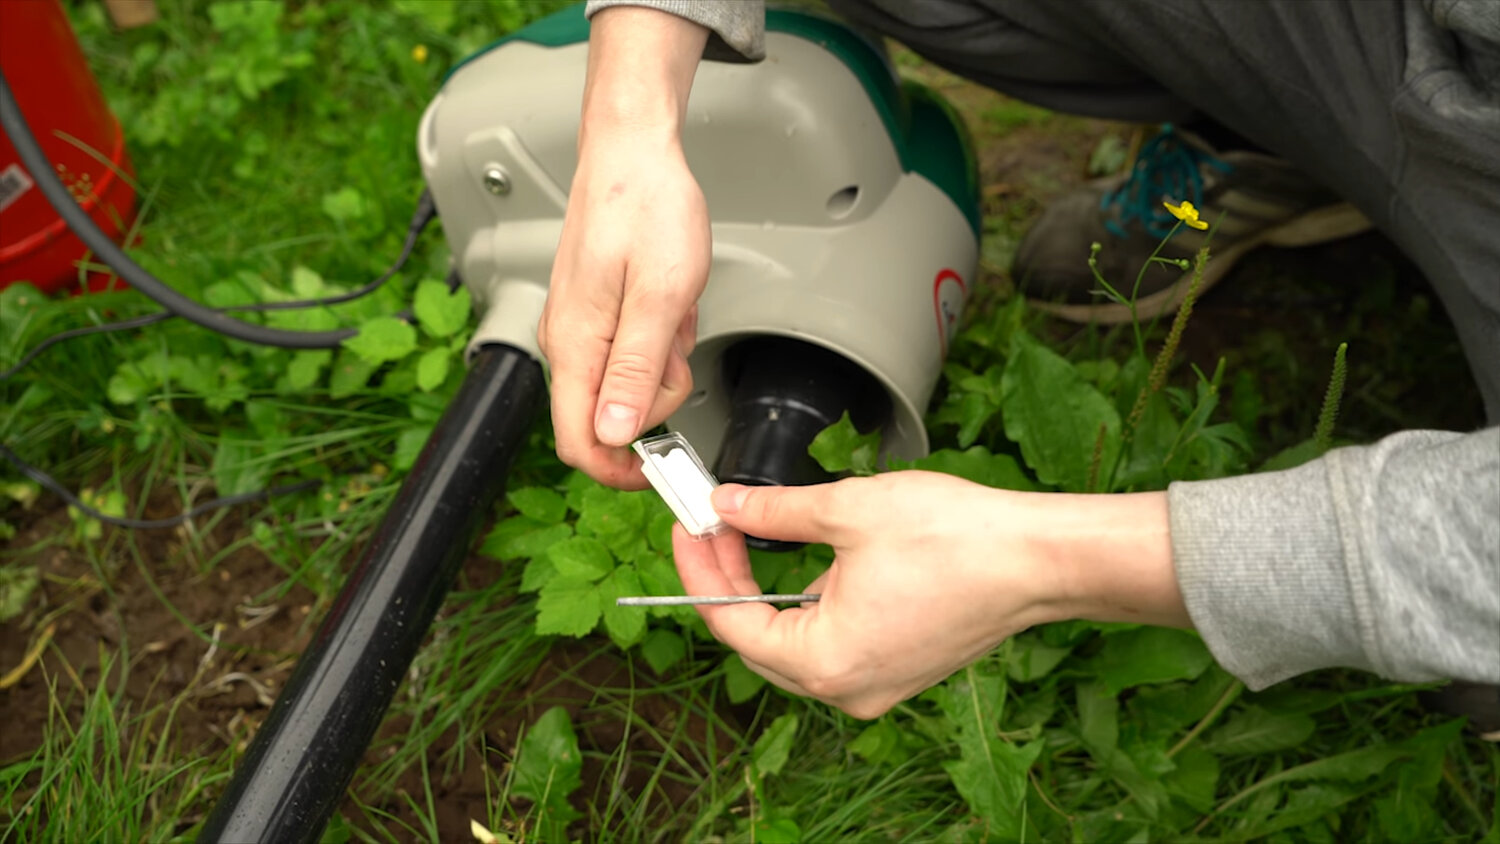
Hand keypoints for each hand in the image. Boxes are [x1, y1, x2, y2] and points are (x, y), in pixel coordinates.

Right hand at [538, 7, 710, 488]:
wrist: (633, 152)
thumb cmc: (647, 207)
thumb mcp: (662, 294)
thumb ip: (635, 369)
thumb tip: (613, 434)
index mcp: (577, 344)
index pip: (578, 443)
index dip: (621, 470)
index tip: (664, 465)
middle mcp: (568, 342)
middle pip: (608, 419)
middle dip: (656, 399)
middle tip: (678, 347)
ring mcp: (579, 328)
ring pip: (623, 386)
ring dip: (662, 363)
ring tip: (675, 313)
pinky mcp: (594, 314)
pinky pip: (629, 353)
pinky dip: (659, 339)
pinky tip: (668, 304)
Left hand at [671, 472, 1186, 717]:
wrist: (1038, 559)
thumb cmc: (958, 539)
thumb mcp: (848, 510)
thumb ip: (776, 511)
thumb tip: (731, 505)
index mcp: (824, 661)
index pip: (731, 624)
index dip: (701, 568)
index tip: (691, 527)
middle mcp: (847, 689)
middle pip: (759, 640)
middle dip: (730, 579)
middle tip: (715, 525)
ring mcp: (876, 686)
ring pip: (796, 642)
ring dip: (770, 591)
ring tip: (753, 533)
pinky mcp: (899, 670)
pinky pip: (834, 643)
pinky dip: (811, 604)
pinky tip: (808, 559)